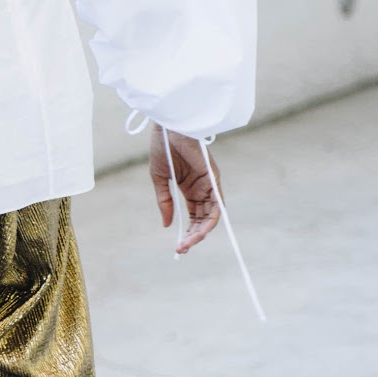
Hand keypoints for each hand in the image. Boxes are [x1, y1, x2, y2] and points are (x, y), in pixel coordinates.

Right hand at [149, 129, 221, 254]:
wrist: (168, 127)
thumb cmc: (163, 147)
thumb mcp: (159, 179)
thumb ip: (164, 202)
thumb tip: (168, 225)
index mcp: (189, 189)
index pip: (194, 217)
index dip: (188, 233)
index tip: (178, 247)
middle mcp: (202, 189)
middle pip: (203, 219)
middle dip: (194, 237)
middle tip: (182, 249)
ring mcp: (209, 184)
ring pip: (212, 215)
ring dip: (202, 232)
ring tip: (188, 244)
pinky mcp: (213, 178)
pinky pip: (217, 203)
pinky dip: (211, 219)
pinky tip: (201, 232)